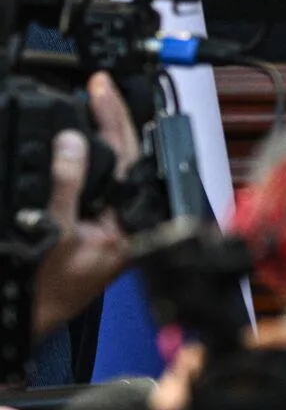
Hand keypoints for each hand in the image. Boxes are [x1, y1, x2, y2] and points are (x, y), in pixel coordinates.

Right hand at [32, 73, 140, 338]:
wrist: (30, 323)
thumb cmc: (46, 293)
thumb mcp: (51, 235)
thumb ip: (65, 188)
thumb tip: (72, 143)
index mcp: (129, 223)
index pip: (130, 157)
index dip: (115, 117)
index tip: (101, 88)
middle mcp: (129, 220)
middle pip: (126, 157)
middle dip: (111, 119)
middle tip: (97, 87)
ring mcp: (116, 221)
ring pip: (112, 166)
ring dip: (100, 134)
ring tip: (90, 103)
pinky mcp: (100, 225)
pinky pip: (98, 182)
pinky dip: (87, 158)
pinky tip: (75, 141)